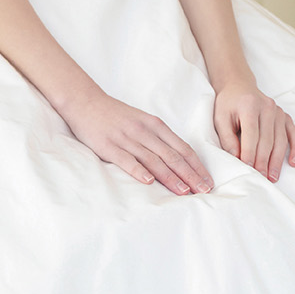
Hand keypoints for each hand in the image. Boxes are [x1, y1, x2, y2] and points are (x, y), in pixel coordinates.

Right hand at [60, 89, 213, 195]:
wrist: (86, 102)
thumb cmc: (117, 115)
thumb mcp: (143, 121)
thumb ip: (159, 138)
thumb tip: (180, 160)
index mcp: (155, 125)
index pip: (182, 148)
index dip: (197, 166)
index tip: (208, 181)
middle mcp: (144, 132)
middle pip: (172, 156)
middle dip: (190, 175)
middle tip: (204, 191)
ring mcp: (126, 139)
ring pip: (153, 160)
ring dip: (170, 177)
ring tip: (184, 192)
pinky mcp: (109, 146)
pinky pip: (126, 160)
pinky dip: (138, 171)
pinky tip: (148, 182)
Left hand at [213, 77, 294, 182]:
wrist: (239, 86)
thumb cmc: (228, 104)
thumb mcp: (220, 118)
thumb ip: (226, 138)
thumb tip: (236, 157)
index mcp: (250, 105)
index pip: (251, 134)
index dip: (249, 153)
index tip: (247, 169)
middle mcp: (267, 107)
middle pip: (267, 140)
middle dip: (263, 161)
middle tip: (260, 178)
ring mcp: (278, 112)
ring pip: (281, 140)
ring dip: (277, 160)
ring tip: (273, 177)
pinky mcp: (285, 116)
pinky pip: (294, 134)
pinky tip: (293, 163)